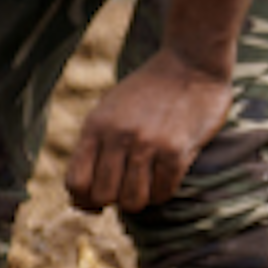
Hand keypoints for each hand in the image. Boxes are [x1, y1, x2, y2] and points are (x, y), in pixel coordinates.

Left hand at [67, 52, 234, 215]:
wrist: (191, 63)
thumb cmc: (147, 94)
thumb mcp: (109, 112)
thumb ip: (94, 150)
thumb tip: (79, 203)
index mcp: (95, 126)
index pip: (76, 182)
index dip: (84, 200)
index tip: (96, 201)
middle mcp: (118, 135)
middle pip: (103, 196)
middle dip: (114, 200)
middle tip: (126, 187)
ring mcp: (148, 143)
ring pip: (133, 201)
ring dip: (140, 199)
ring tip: (146, 182)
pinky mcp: (177, 150)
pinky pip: (162, 193)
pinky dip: (163, 192)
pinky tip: (165, 174)